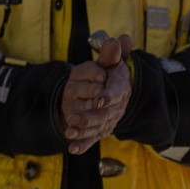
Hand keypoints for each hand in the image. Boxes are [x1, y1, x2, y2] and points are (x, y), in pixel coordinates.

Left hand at [59, 35, 132, 154]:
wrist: (111, 92)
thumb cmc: (110, 74)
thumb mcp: (110, 62)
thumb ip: (112, 53)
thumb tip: (120, 39)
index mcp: (120, 88)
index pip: (116, 92)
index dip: (108, 95)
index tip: (99, 98)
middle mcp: (116, 107)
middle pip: (105, 114)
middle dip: (90, 117)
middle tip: (74, 117)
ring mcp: (108, 120)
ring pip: (97, 128)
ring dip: (83, 132)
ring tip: (69, 131)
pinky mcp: (99, 130)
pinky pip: (91, 139)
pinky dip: (82, 145)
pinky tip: (72, 149)